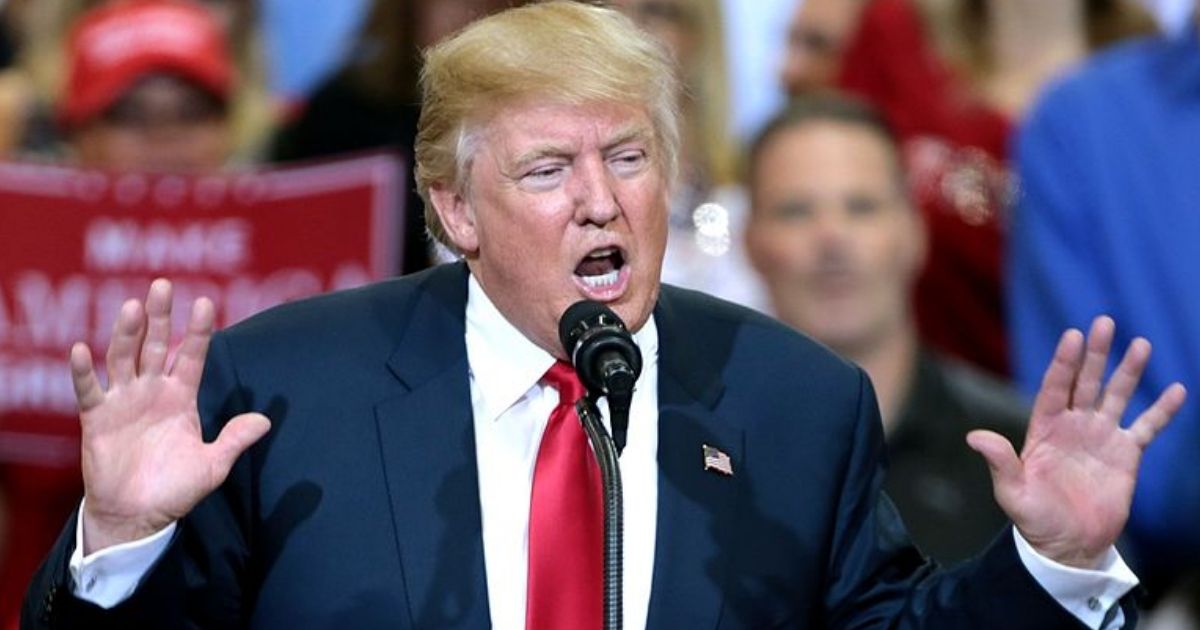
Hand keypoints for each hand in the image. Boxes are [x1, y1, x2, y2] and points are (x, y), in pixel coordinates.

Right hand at [72, 279, 270, 553]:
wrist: (137, 517)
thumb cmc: (175, 490)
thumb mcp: (212, 465)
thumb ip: (235, 440)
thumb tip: (266, 421)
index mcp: (181, 397)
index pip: (191, 355)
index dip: (198, 331)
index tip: (205, 302)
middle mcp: (152, 391)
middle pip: (156, 345)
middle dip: (159, 316)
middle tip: (162, 284)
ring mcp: (123, 401)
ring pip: (123, 357)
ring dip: (126, 332)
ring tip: (131, 306)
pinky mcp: (97, 418)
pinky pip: (89, 390)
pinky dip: (84, 371)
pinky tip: (82, 349)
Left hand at [966, 316, 1186, 568]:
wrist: (1069, 546)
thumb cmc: (1035, 519)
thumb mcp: (1013, 493)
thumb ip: (1000, 463)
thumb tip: (974, 437)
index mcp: (1044, 429)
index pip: (1054, 388)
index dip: (1063, 363)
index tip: (1072, 336)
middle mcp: (1073, 426)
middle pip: (1085, 382)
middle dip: (1095, 354)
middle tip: (1104, 322)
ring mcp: (1101, 437)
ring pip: (1116, 396)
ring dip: (1129, 372)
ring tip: (1141, 344)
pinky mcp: (1126, 455)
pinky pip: (1147, 427)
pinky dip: (1162, 410)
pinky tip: (1176, 389)